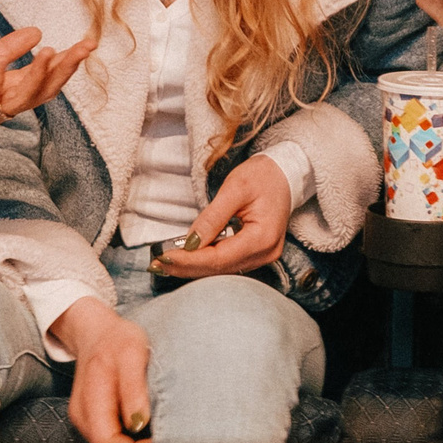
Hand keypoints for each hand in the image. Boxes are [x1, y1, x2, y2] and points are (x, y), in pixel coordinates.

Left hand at [0, 27, 92, 152]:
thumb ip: (7, 50)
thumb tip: (37, 31)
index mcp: (8, 91)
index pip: (45, 79)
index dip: (67, 63)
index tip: (88, 43)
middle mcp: (2, 105)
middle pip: (42, 92)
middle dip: (64, 71)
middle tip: (82, 49)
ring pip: (20, 100)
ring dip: (36, 77)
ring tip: (49, 52)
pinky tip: (0, 64)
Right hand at [54, 299, 153, 442]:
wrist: (97, 330)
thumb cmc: (117, 338)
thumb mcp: (132, 353)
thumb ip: (133, 388)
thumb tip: (139, 423)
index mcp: (90, 398)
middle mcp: (82, 413)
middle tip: (163, 442)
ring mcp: (84, 416)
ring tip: (157, 434)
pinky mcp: (91, 416)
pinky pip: (109, 435)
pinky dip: (127, 437)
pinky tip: (144, 426)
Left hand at [153, 155, 290, 280]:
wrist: (285, 173)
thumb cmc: (263, 176)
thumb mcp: (235, 188)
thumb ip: (212, 217)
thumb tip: (190, 243)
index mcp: (263, 237)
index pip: (219, 258)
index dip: (189, 260)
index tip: (163, 256)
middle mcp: (265, 253)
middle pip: (219, 268)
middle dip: (186, 267)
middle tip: (156, 264)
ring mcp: (262, 256)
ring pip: (221, 269)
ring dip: (192, 267)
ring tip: (165, 262)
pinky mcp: (255, 253)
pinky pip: (226, 262)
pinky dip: (205, 261)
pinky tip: (185, 258)